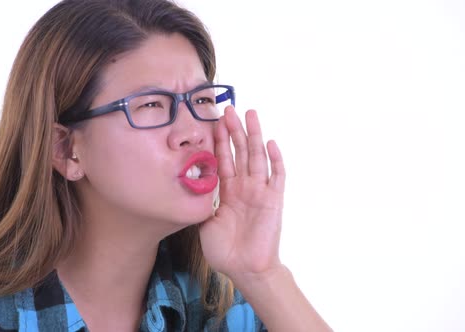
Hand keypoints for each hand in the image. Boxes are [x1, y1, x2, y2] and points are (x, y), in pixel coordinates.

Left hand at [200, 106, 285, 281]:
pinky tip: (271, 143)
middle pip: (240, 151)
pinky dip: (275, 159)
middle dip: (234, 130)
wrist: (244, 268)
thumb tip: (187, 184)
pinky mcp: (274, 199)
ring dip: (254, 135)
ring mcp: (260, 191)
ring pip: (257, 156)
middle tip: (228, 109)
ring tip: (250, 114)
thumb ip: (201, 201)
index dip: (219, 139)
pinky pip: (277, 176)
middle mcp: (244, 186)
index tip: (214, 120)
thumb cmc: (224, 249)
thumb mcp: (204, 221)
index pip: (223, 158)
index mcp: (227, 190)